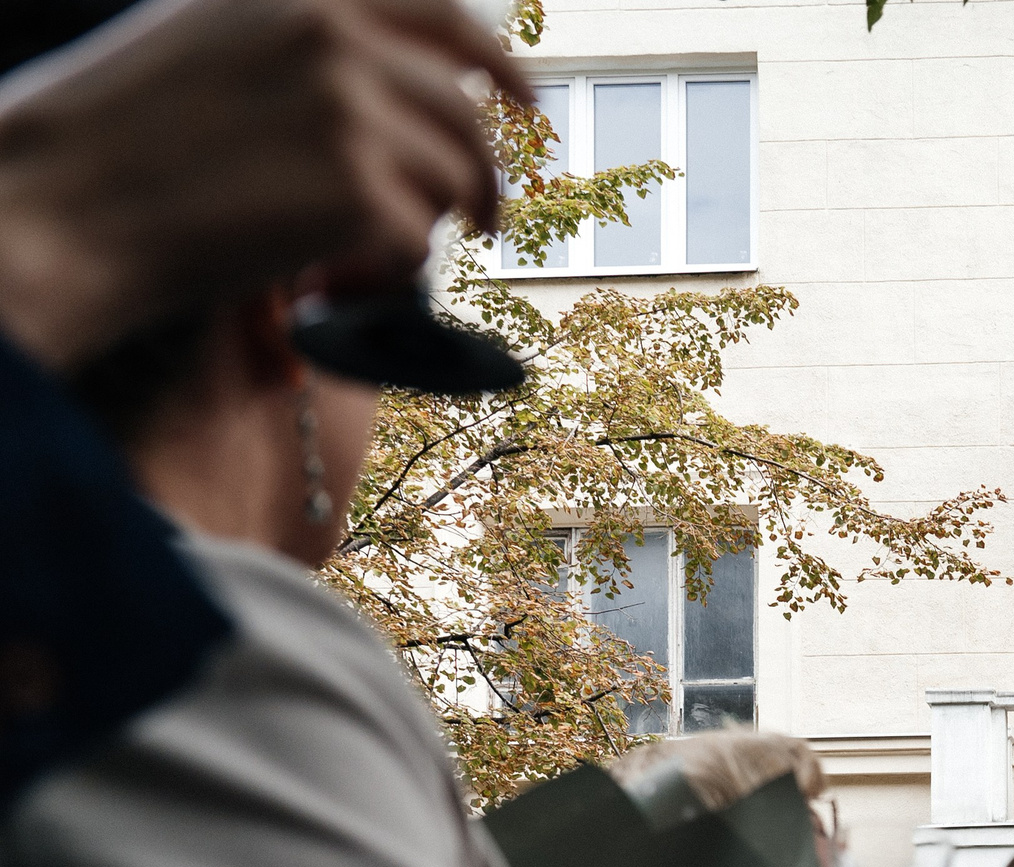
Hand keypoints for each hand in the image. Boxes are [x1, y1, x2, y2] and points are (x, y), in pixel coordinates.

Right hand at [0, 0, 531, 368]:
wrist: (66, 199)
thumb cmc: (128, 131)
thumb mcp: (215, 36)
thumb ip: (306, 39)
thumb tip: (400, 66)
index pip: (449, 17)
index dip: (501, 66)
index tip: (527, 105)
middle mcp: (340, 38)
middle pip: (467, 114)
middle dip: (484, 174)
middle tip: (485, 219)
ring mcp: (356, 112)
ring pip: (454, 178)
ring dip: (441, 224)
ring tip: (393, 250)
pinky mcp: (362, 191)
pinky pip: (418, 240)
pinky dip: (389, 267)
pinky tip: (337, 274)